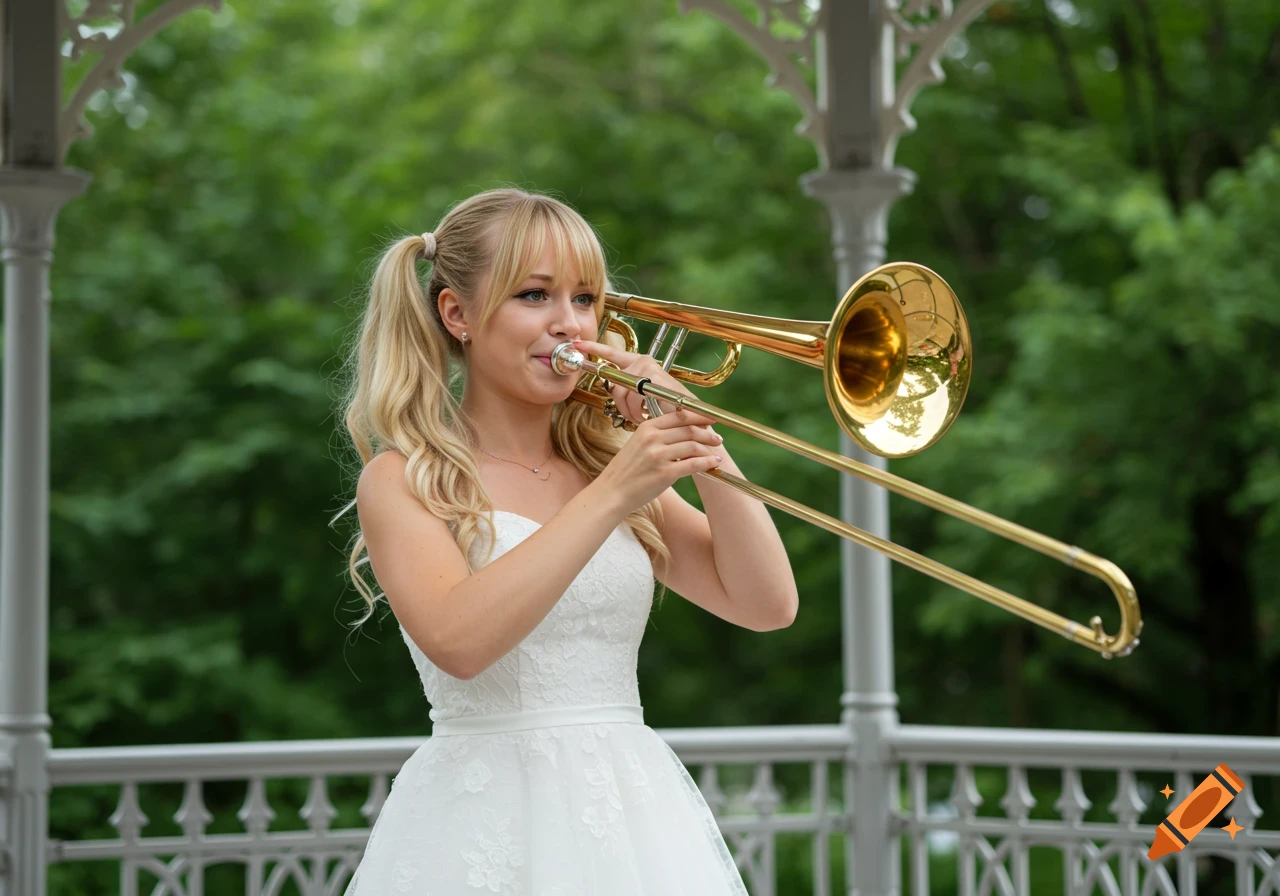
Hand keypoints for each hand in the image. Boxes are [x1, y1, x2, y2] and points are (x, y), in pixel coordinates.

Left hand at [571, 338, 705, 425]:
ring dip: (629, 411)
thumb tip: (611, 388)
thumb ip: (626, 391)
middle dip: (620, 405)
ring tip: (643, 417)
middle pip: (613, 382)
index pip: (612, 353)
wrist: (690, 417)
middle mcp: (643, 362)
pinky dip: (635, 412)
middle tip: (634, 416)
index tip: (577, 343)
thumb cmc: (667, 410)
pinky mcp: (651, 376)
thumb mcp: (642, 399)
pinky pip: (631, 397)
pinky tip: (648, 416)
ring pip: (620, 392)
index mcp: (639, 364)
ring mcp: (647, 368)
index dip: (593, 348)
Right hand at [593, 408, 725, 512]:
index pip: (679, 416)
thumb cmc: (626, 471)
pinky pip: (693, 464)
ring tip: (717, 452)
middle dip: (707, 433)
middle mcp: (652, 438)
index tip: (712, 419)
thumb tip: (685, 433)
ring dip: (709, 448)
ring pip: (693, 446)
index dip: (699, 416)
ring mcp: (658, 455)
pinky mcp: (664, 473)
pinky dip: (707, 462)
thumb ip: (658, 436)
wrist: (611, 492)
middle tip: (718, 438)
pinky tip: (714, 463)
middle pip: (689, 429)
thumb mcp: (638, 444)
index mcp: (646, 428)